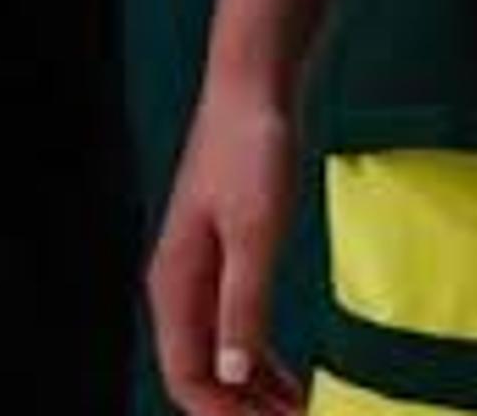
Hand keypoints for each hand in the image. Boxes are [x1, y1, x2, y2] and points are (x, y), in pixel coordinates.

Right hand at [149, 82, 308, 414]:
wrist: (252, 91)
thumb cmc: (251, 152)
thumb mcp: (255, 234)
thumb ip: (242, 307)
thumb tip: (230, 376)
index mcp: (176, 282)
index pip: (185, 376)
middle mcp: (179, 285)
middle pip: (198, 375)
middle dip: (241, 413)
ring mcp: (199, 274)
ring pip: (215, 359)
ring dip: (251, 395)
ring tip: (300, 414)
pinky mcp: (222, 261)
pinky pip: (232, 334)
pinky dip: (258, 365)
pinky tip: (291, 381)